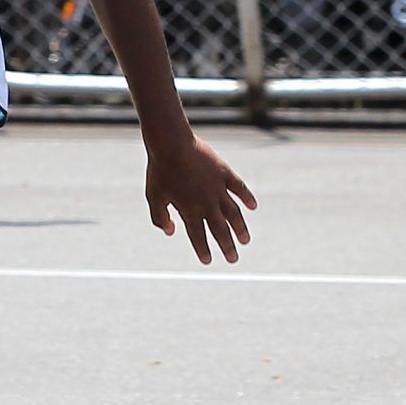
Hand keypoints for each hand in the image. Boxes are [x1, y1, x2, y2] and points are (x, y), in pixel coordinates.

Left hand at [145, 134, 255, 264]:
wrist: (171, 143)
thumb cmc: (159, 171)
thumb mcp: (153, 197)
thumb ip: (160, 217)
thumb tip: (171, 232)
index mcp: (189, 210)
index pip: (198, 236)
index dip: (203, 250)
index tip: (208, 261)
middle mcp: (207, 203)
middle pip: (220, 230)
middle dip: (227, 246)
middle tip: (233, 259)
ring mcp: (218, 188)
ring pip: (233, 213)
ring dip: (240, 228)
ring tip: (246, 240)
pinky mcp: (224, 173)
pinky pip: (239, 188)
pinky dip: (247, 197)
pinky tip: (253, 206)